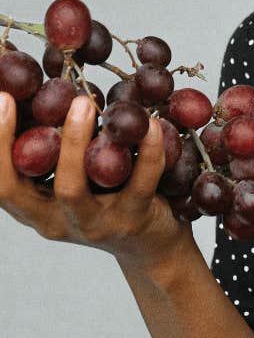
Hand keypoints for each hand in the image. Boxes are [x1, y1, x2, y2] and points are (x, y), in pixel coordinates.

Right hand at [0, 92, 195, 277]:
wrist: (155, 246)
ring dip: (74, 142)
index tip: (1, 99)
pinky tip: (151, 123)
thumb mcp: (78, 179)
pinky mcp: (133, 220)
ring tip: (84, 102)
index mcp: (37, 209)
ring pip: (72, 188)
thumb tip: (47, 91)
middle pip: (18, 190)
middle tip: (13, 99)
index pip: (1, 183)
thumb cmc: (111, 199)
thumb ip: (60, 150)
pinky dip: (147, 150)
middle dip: (9, 143)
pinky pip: (138, 183)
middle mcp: (58, 220)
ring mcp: (95, 224)